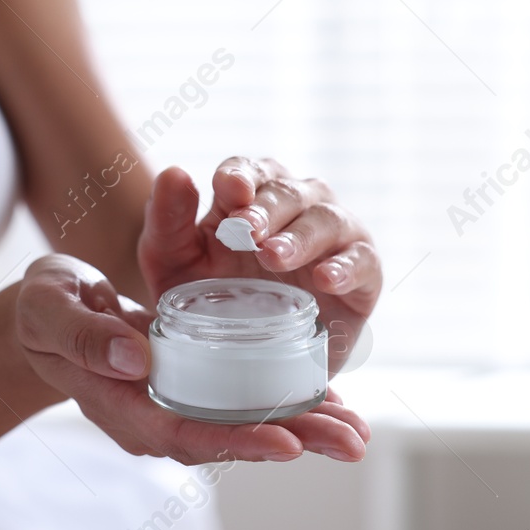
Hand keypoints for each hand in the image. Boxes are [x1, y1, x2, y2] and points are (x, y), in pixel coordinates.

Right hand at [14, 254, 368, 463]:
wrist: (43, 312)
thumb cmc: (42, 309)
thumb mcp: (51, 310)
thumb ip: (87, 336)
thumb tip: (138, 359)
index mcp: (120, 407)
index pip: (184, 434)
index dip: (237, 440)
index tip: (288, 442)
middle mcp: (154, 418)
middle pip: (228, 439)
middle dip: (293, 440)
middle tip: (352, 440)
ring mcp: (174, 406)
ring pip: (244, 425)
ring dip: (303, 429)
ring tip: (357, 431)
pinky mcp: (191, 387)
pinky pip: (243, 402)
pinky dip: (286, 403)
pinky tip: (330, 402)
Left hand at [137, 158, 381, 374]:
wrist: (244, 358)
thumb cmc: (206, 296)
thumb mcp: (171, 261)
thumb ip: (166, 220)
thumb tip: (174, 173)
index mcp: (251, 195)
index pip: (249, 171)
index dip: (241, 176)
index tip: (229, 191)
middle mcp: (297, 206)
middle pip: (288, 192)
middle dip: (266, 209)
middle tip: (246, 231)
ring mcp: (333, 237)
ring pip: (326, 218)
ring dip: (301, 235)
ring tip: (275, 256)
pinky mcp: (363, 275)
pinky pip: (363, 261)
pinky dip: (346, 266)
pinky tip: (326, 279)